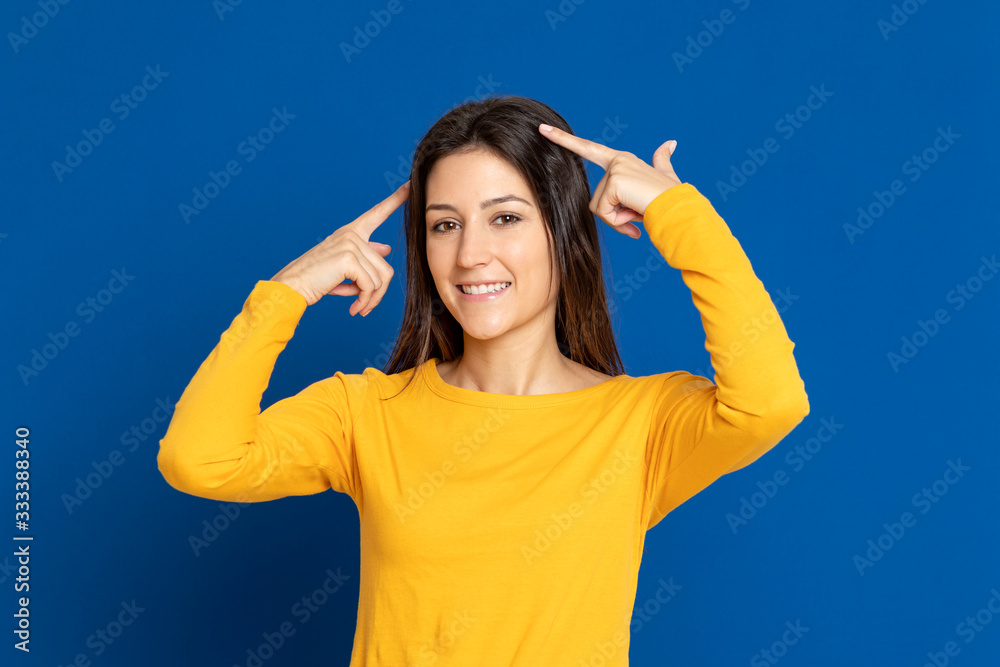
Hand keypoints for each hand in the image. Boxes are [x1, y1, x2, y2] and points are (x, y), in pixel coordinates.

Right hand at [270, 180, 409, 313]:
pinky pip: (371, 286)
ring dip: (371, 299)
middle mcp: (351, 234)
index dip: (396, 199)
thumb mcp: (344, 265)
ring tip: (357, 306)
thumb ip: (366, 256)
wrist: (293, 286)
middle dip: (377, 292)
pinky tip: (354, 308)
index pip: (377, 213)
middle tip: (364, 305)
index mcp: (351, 232)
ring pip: (381, 279)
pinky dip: (365, 301)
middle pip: (385, 268)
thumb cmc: (317, 278)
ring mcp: (350, 244)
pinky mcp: (349, 259)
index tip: (410, 184)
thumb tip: (387, 249)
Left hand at [538, 123, 681, 238]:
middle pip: (595, 198)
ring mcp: (616, 169)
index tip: (543, 129)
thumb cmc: (670, 198)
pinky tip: (635, 216)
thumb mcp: (664, 176)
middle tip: (635, 214)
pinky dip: (619, 221)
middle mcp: (618, 160)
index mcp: (622, 159)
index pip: (587, 148)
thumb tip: (671, 143)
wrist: (681, 210)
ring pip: (598, 207)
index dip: (564, 140)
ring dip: (617, 219)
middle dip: (613, 215)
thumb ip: (662, 159)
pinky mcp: (615, 182)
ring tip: (638, 212)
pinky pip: (604, 211)